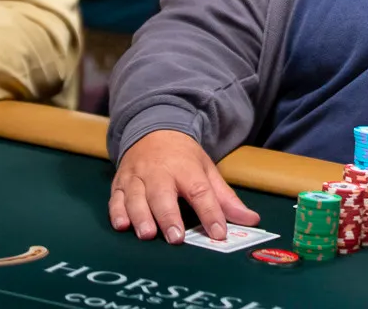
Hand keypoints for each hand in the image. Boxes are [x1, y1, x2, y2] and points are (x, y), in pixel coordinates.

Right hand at [109, 130, 259, 243]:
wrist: (154, 129)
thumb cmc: (183, 157)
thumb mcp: (207, 170)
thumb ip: (226, 198)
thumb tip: (252, 220)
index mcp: (187, 169)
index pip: (201, 192)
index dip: (211, 213)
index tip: (219, 233)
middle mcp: (160, 172)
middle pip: (163, 195)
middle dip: (169, 217)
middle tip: (176, 238)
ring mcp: (137, 177)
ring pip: (136, 197)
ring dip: (141, 216)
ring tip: (147, 235)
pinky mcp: (119, 182)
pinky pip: (115, 198)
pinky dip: (117, 212)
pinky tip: (121, 225)